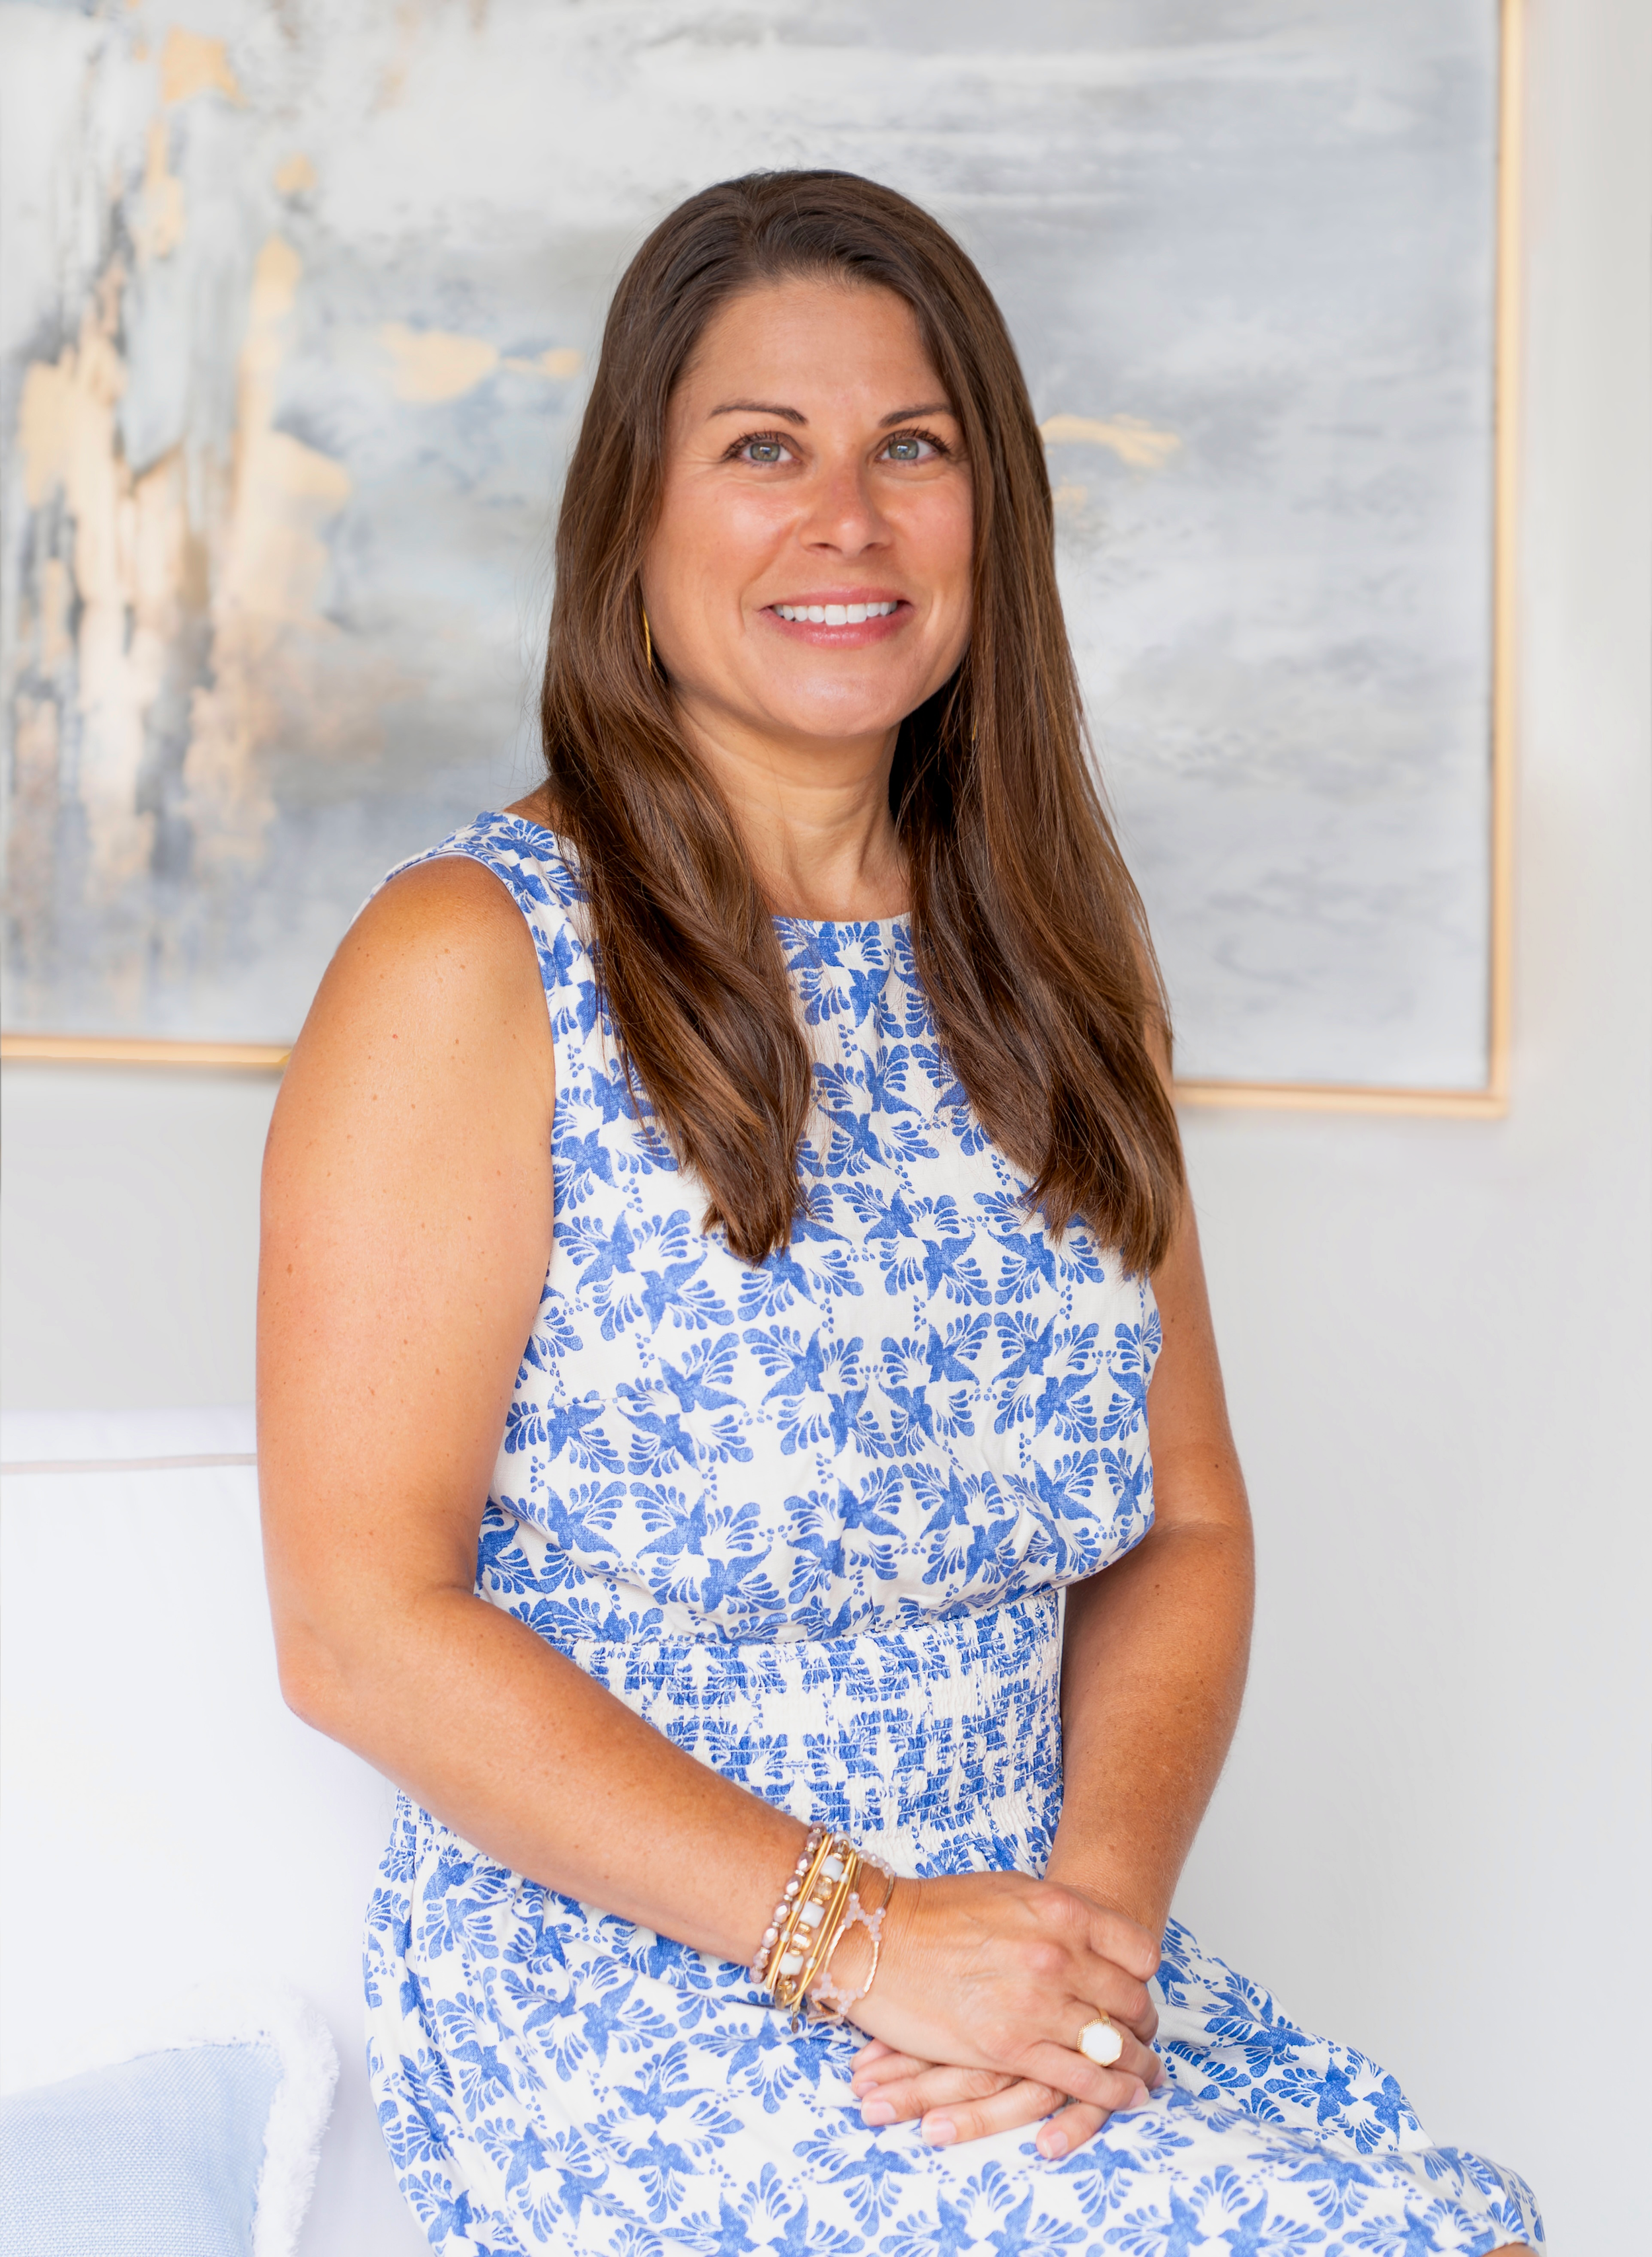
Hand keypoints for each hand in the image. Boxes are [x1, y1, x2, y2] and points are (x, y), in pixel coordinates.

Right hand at [839, 1870, 1162, 2146]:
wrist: (876, 1940)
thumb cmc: (937, 1911)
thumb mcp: (1010, 1890)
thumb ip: (1058, 1914)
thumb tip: (1091, 1936)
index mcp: (1062, 1910)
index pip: (1139, 1951)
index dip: (1143, 1975)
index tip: (1137, 1987)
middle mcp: (1058, 1955)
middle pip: (1131, 2001)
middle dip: (1141, 2023)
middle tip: (1142, 2035)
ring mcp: (1037, 2003)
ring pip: (1113, 2045)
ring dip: (1137, 2064)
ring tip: (1147, 2076)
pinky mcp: (1011, 2048)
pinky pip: (1082, 2079)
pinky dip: (1112, 2093)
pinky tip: (1128, 2098)